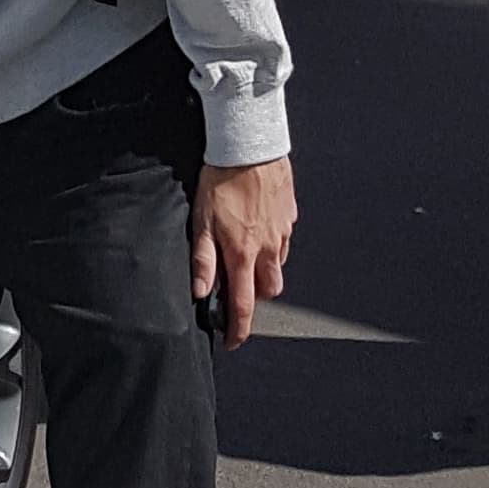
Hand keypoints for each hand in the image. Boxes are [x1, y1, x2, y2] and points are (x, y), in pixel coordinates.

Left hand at [191, 158, 295, 350]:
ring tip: (246, 259)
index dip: (239, 328)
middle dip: (255, 299)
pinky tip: (258, 231)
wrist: (250, 145)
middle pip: (269, 291)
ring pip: (279, 267)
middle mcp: (268, 248)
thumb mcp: (202, 221)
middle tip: (238, 292)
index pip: (244, 304)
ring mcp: (282, 232)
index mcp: (243, 253)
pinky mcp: (289, 215)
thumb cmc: (221, 179)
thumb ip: (202, 259)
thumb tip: (199, 291)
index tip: (233, 341)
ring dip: (264, 272)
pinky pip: (284, 241)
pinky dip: (273, 246)